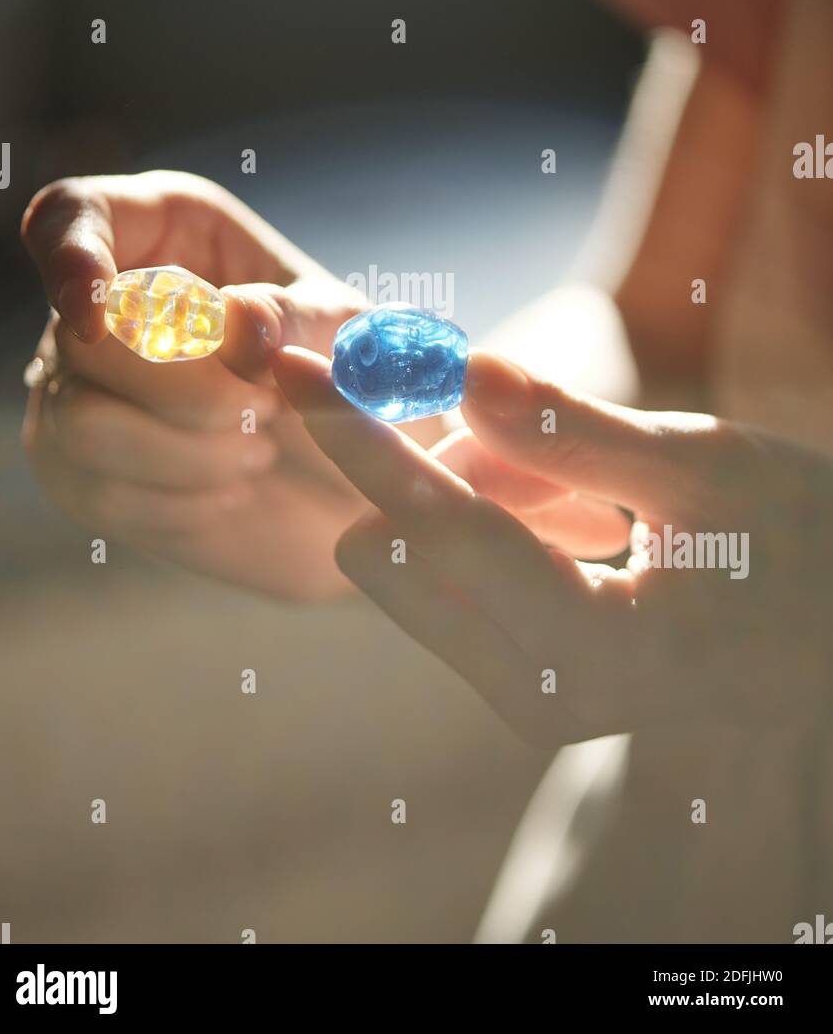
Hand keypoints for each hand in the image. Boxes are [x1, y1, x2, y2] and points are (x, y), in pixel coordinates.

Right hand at [21, 170, 367, 596]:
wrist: (355, 476)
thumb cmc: (343, 370)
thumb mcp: (342, 329)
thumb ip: (293, 315)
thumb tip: (234, 321)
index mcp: (163, 232)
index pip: (68, 215)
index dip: (69, 255)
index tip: (98, 311)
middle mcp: (102, 308)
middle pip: (78, 339)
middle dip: (181, 386)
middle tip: (265, 405)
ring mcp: (79, 391)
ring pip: (79, 423)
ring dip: (184, 451)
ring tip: (260, 450)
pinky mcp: (83, 472)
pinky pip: (99, 493)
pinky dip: (178, 501)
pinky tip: (231, 490)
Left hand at [270, 345, 832, 742]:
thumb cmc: (803, 543)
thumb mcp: (711, 470)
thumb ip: (579, 432)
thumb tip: (458, 373)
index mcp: (600, 654)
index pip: (445, 528)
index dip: (361, 435)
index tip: (287, 366)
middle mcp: (540, 700)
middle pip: (407, 547)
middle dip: (432, 461)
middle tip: (523, 419)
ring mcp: (522, 701)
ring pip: (421, 560)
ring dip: (467, 486)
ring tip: (585, 474)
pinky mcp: (516, 684)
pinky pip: (450, 578)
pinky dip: (481, 518)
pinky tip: (569, 502)